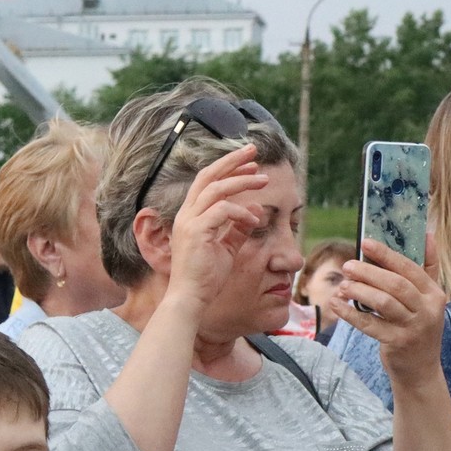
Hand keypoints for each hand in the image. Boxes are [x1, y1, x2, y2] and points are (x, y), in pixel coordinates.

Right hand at [160, 146, 270, 311]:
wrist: (191, 299)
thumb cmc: (206, 278)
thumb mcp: (227, 249)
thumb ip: (238, 228)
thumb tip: (256, 209)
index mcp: (191, 216)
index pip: (208, 182)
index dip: (229, 169)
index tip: (251, 164)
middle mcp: (186, 215)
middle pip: (208, 176)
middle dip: (232, 161)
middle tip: (254, 151)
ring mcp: (189, 222)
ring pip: (217, 189)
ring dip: (242, 181)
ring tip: (264, 180)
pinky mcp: (197, 232)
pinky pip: (223, 211)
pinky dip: (242, 212)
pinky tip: (255, 219)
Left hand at [329, 236, 447, 388]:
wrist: (420, 369)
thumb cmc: (418, 327)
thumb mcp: (428, 299)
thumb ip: (428, 268)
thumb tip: (426, 234)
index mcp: (435, 294)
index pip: (410, 268)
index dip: (387, 254)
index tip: (366, 243)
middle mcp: (427, 309)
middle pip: (396, 284)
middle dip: (369, 272)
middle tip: (348, 266)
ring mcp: (413, 328)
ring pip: (384, 303)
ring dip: (360, 291)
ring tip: (342, 285)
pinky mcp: (397, 343)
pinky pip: (370, 325)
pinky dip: (350, 314)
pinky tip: (336, 305)